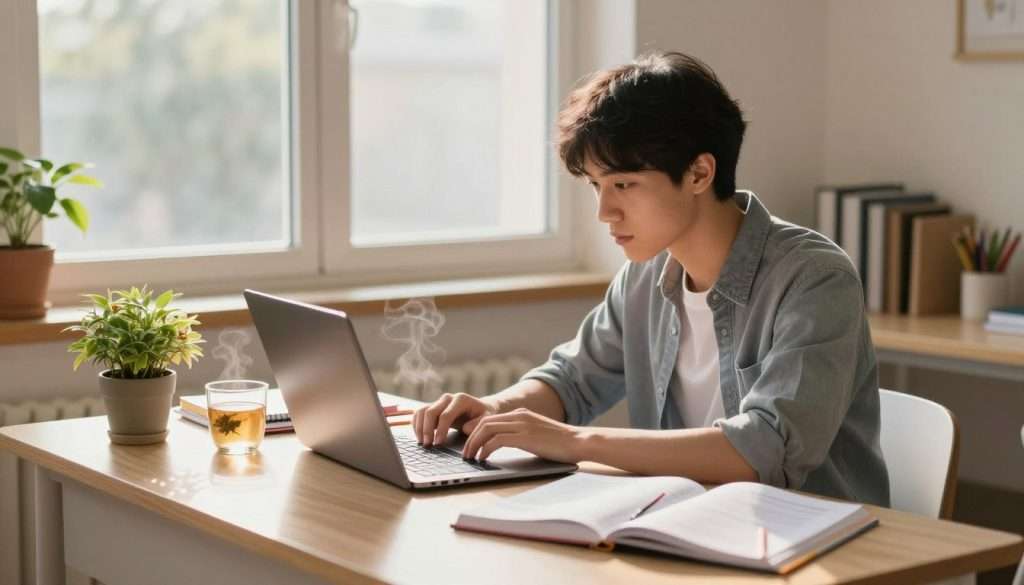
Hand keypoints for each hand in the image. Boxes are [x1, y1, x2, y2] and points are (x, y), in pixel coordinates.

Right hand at [412, 392, 498, 446]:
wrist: (480, 409)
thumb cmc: (483, 415)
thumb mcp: (486, 419)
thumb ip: (478, 424)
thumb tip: (465, 429)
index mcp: (461, 399)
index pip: (446, 415)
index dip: (440, 430)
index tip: (439, 443)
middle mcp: (447, 398)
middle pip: (430, 412)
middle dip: (427, 430)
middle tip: (427, 445)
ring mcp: (439, 401)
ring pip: (422, 411)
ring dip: (419, 427)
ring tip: (422, 443)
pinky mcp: (433, 407)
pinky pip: (419, 413)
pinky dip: (416, 424)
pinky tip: (420, 436)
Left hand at [461, 408, 585, 463]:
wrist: (579, 442)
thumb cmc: (560, 444)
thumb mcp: (536, 435)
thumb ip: (520, 435)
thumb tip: (501, 445)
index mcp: (521, 414)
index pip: (489, 419)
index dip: (475, 431)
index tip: (470, 445)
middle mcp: (519, 416)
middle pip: (483, 422)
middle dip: (470, 438)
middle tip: (465, 453)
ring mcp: (522, 425)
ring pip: (486, 429)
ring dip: (474, 444)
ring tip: (470, 457)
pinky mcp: (524, 436)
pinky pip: (496, 440)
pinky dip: (485, 449)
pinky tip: (483, 459)